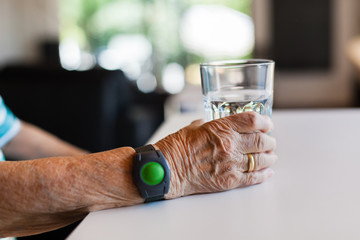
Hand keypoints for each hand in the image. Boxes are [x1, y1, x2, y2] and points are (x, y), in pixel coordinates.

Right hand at [155, 111, 276, 198]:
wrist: (168, 169)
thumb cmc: (176, 147)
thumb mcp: (194, 127)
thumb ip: (210, 125)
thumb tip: (216, 125)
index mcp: (220, 128)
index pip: (252, 121)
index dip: (264, 122)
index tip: (267, 124)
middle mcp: (230, 145)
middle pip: (261, 140)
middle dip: (269, 141)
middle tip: (270, 141)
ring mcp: (231, 164)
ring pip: (261, 160)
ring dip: (269, 157)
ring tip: (271, 156)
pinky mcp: (229, 180)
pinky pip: (254, 178)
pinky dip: (264, 175)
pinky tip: (267, 172)